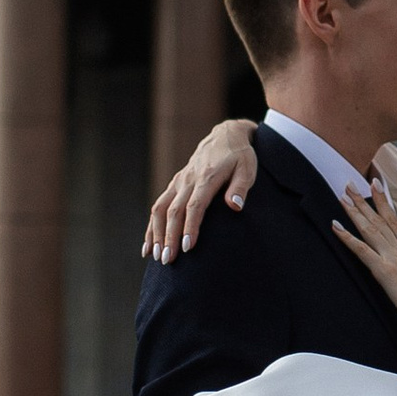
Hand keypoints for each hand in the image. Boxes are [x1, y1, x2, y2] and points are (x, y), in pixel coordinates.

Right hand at [144, 118, 259, 260]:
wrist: (225, 135)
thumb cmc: (240, 156)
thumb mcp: (248, 168)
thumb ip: (241, 187)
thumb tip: (235, 206)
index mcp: (207, 177)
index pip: (195, 205)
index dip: (190, 226)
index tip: (188, 247)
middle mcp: (188, 179)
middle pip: (174, 211)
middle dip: (169, 236)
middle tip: (168, 259)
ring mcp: (179, 182)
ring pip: (160, 208)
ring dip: (156, 233)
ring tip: (156, 257)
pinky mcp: (175, 184)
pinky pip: (158, 205)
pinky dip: (151, 226)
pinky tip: (148, 246)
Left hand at [332, 178, 396, 336]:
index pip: (394, 220)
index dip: (383, 202)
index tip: (375, 185)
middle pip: (380, 219)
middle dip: (364, 200)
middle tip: (350, 184)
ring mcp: (392, 258)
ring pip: (370, 228)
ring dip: (354, 211)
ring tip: (342, 196)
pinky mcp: (383, 270)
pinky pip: (361, 250)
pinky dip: (347, 237)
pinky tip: (335, 226)